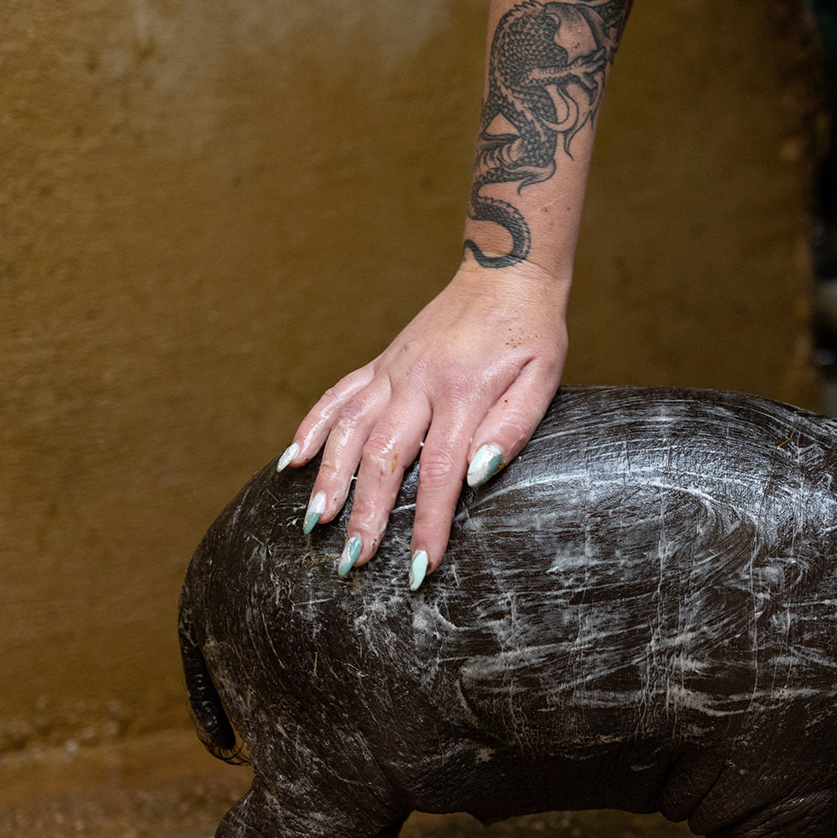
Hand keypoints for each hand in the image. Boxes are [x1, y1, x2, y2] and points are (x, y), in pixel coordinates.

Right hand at [279, 262, 566, 585]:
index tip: (419, 566)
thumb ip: (511, 427)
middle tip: (353, 559)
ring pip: (349, 429)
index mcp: (462, 394)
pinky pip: (338, 395)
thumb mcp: (542, 378)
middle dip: (366, 514)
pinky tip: (294, 460)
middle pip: (383, 458)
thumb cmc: (531, 332)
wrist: (506, 271)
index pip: (440, 473)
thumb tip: (476, 476)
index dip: (427, 523)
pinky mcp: (382, 362)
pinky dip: (313, 427)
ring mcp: (393, 371)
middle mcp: (417, 383)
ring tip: (315, 520)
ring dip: (329, 478)